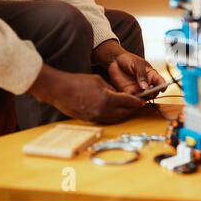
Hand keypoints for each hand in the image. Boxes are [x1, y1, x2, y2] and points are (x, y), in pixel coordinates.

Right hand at [28, 65, 145, 123]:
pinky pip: (106, 120)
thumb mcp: (99, 81)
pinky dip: (113, 117)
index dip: (137, 102)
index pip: (128, 102)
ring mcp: (96, 117)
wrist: (58, 90)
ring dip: (123, 115)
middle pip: (124, 113)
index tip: (143, 101)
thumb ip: (111, 89)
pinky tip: (115, 112)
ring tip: (128, 110)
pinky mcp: (89, 120)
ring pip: (116, 119)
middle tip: (137, 106)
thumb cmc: (77, 82)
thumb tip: (119, 95)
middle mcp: (103, 111)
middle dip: (132, 109)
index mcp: (107, 99)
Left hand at [108, 52, 166, 96]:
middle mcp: (147, 84)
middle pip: (153, 93)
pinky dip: (132, 101)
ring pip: (144, 98)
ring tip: (139, 96)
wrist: (115, 60)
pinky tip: (131, 98)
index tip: (162, 89)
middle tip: (148, 92)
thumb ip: (141, 74)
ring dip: (143, 99)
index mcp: (152, 75)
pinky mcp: (128, 92)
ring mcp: (138, 89)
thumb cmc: (128, 59)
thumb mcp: (137, 64)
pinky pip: (132, 100)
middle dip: (152, 94)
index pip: (160, 82)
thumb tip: (146, 87)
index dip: (163, 87)